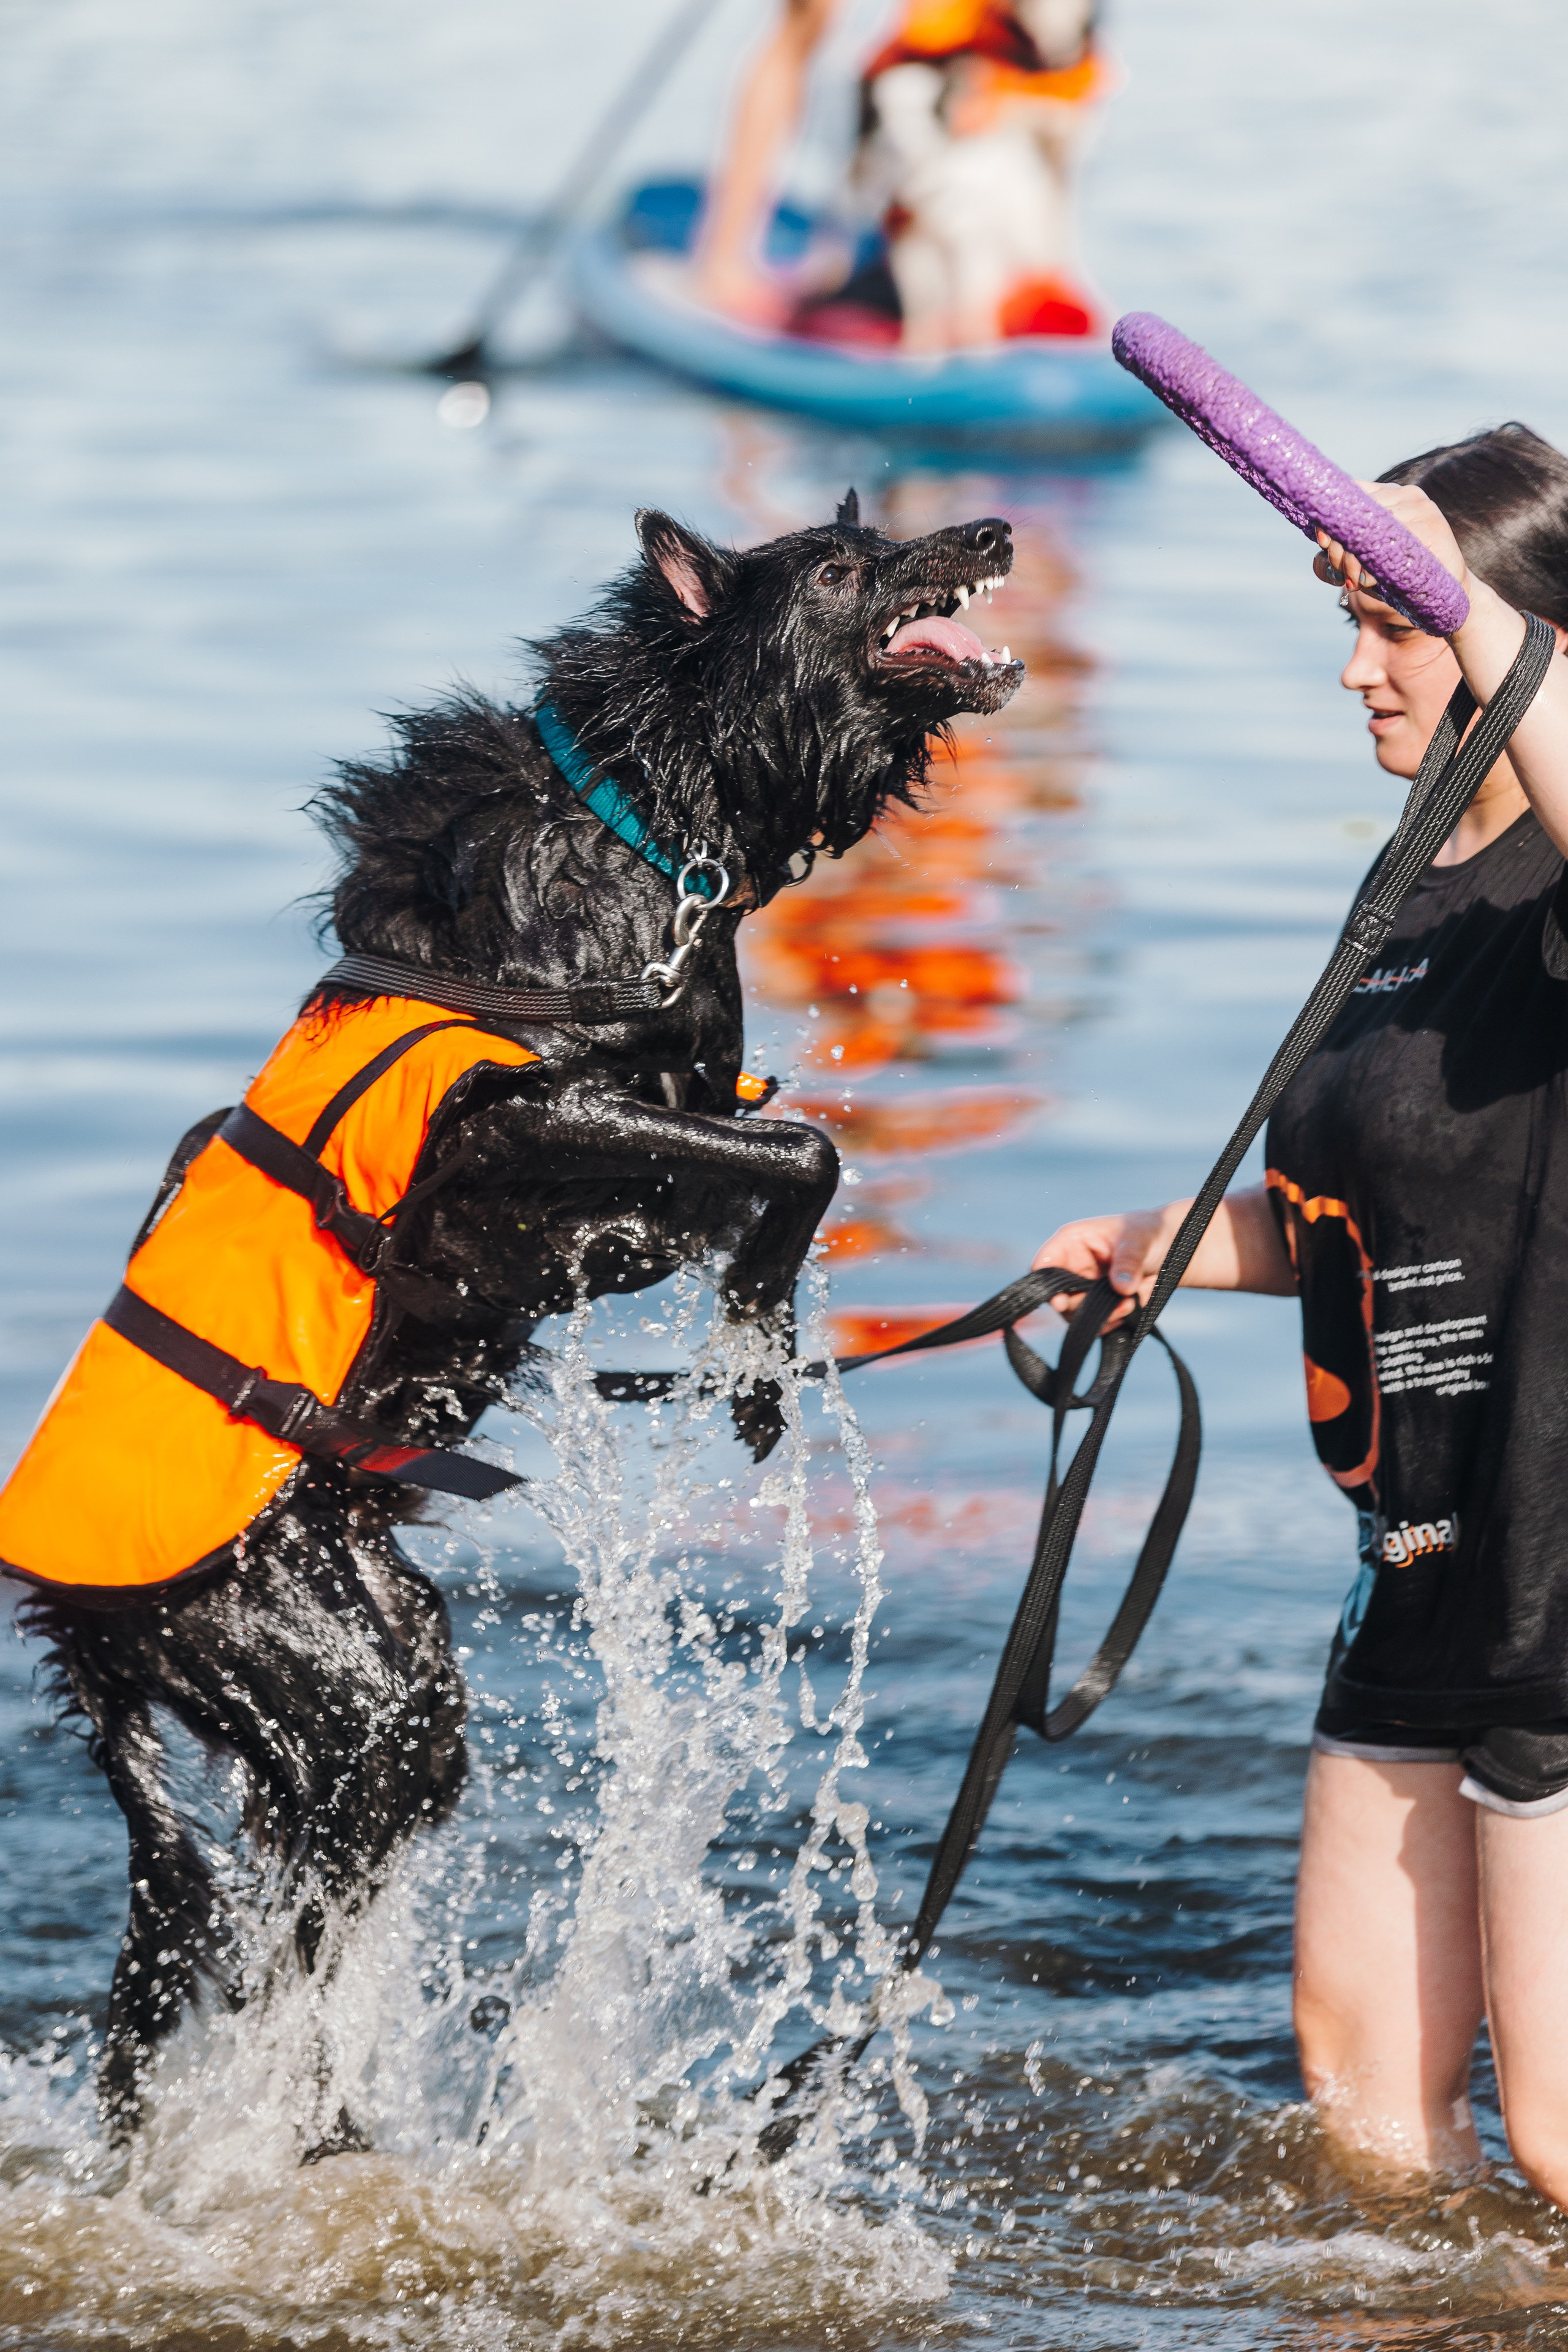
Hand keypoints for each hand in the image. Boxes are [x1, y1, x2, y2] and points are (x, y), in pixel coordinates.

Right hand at [1032, 1206, 1175, 1329]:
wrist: (1174, 1250)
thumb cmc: (1150, 1234)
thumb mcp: (1140, 1242)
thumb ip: (1129, 1262)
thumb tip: (1122, 1287)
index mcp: (1071, 1242)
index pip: (1044, 1264)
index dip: (1045, 1285)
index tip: (1061, 1302)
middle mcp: (1072, 1267)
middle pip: (1058, 1297)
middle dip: (1084, 1306)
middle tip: (1117, 1303)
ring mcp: (1085, 1289)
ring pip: (1076, 1315)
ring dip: (1102, 1316)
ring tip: (1131, 1304)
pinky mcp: (1099, 1306)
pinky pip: (1096, 1324)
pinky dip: (1113, 1322)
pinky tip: (1132, 1309)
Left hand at [1313, 482, 1470, 617]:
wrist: (1444, 594)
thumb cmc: (1397, 578)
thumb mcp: (1361, 568)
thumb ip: (1337, 559)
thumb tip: (1321, 552)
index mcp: (1388, 495)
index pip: (1351, 492)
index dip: (1332, 516)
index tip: (1323, 540)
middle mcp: (1405, 493)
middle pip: (1358, 511)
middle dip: (1341, 546)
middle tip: (1344, 573)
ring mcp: (1421, 506)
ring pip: (1372, 526)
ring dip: (1356, 558)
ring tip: (1357, 580)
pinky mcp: (1433, 525)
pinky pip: (1394, 540)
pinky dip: (1377, 562)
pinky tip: (1371, 578)